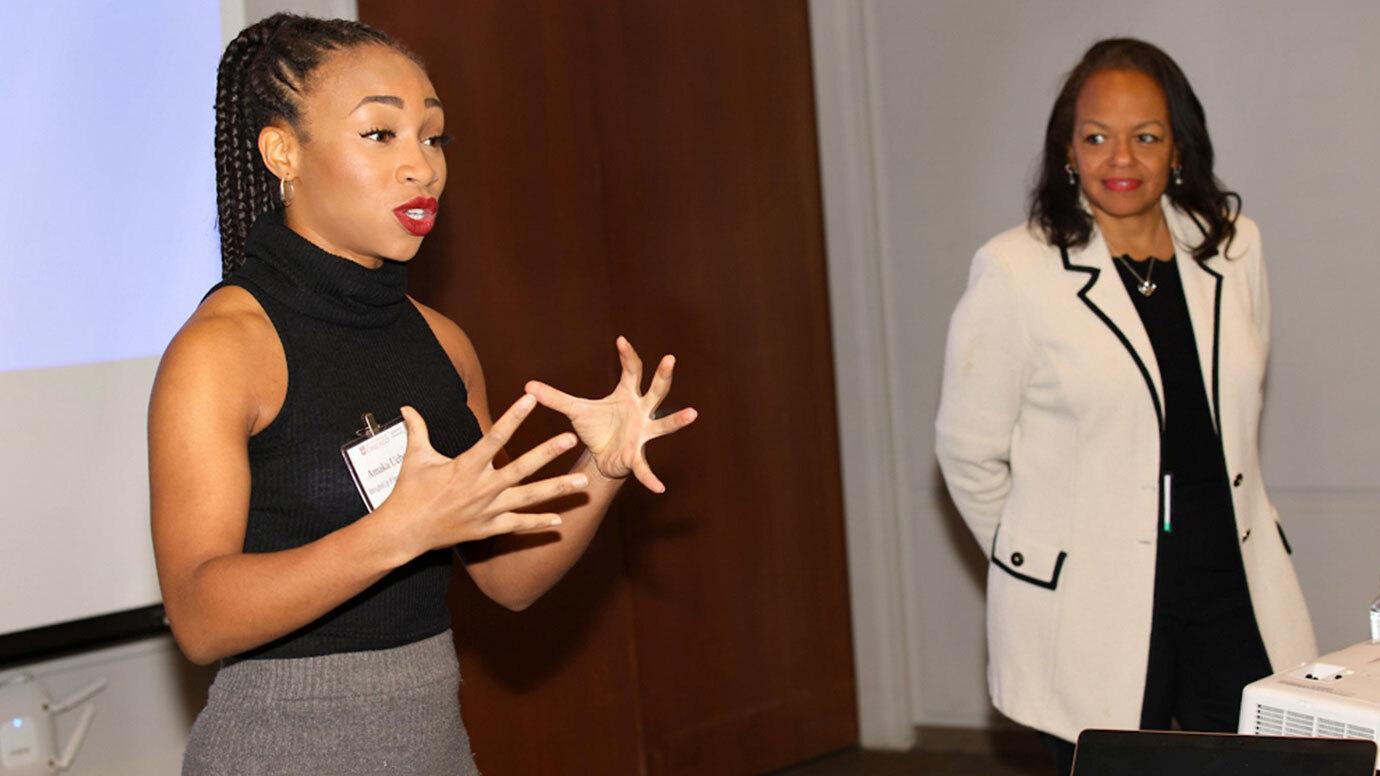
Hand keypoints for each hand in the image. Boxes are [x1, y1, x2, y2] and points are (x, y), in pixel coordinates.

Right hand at [385, 395, 590, 556]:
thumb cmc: (408, 492)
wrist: (404, 532)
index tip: (531, 399)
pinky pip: (518, 525)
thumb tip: (407, 406)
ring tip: (583, 482)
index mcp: (465, 466)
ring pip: (529, 498)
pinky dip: (538, 523)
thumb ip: (417, 429)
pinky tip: (560, 519)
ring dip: (557, 490)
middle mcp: (481, 488)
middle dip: (548, 453)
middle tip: (571, 438)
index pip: (495, 436)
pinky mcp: (488, 529)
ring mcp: (487, 510)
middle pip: (521, 468)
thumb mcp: (414, 457)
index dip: (514, 416)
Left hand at [525, 336, 697, 493]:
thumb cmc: (595, 428)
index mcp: (627, 395)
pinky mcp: (637, 455)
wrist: (601, 458)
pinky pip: (645, 466)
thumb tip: (527, 386)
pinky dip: (650, 477)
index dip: (627, 356)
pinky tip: (658, 487)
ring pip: (663, 425)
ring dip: (677, 420)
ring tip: (692, 414)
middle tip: (670, 359)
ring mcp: (642, 433)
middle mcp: (640, 411)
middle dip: (662, 376)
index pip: (631, 370)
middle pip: (655, 390)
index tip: (621, 341)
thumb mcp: (575, 411)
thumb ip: (555, 398)